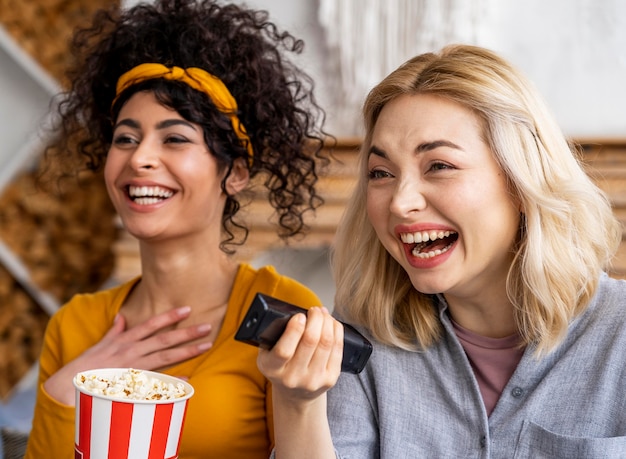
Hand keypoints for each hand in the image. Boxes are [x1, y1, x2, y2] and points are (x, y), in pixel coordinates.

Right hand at [44, 306, 211, 405]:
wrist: (71, 386)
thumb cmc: (87, 364)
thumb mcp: (101, 343)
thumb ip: (115, 330)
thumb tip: (121, 316)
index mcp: (126, 340)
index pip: (151, 324)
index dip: (170, 316)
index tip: (187, 309)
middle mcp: (132, 352)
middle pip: (164, 340)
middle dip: (187, 333)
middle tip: (207, 327)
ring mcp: (134, 368)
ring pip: (165, 358)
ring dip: (187, 352)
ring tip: (205, 346)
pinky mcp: (133, 384)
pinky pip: (157, 382)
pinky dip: (172, 380)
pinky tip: (188, 377)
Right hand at [257, 307, 343, 404]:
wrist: (295, 394)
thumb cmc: (281, 366)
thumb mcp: (268, 353)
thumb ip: (274, 336)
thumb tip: (294, 313)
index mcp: (273, 369)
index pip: (284, 350)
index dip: (294, 329)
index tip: (300, 315)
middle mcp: (293, 378)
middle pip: (310, 341)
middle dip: (315, 319)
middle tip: (314, 310)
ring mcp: (313, 380)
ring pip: (326, 342)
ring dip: (327, 322)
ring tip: (323, 314)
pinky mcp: (330, 379)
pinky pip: (338, 349)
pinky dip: (336, 331)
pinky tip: (332, 323)